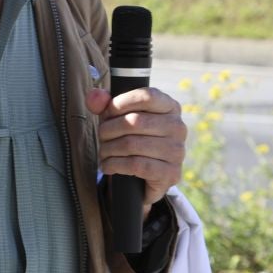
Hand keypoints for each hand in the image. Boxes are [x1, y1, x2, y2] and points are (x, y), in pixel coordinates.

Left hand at [88, 85, 187, 210]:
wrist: (142, 177)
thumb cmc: (129, 137)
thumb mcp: (116, 117)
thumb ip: (103, 103)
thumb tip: (94, 95)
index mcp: (170, 107)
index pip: (147, 96)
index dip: (120, 103)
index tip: (107, 114)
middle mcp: (178, 127)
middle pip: (134, 121)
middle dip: (108, 130)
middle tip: (101, 138)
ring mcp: (177, 151)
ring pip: (132, 144)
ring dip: (108, 149)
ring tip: (103, 153)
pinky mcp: (170, 173)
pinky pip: (136, 165)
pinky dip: (115, 165)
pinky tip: (108, 166)